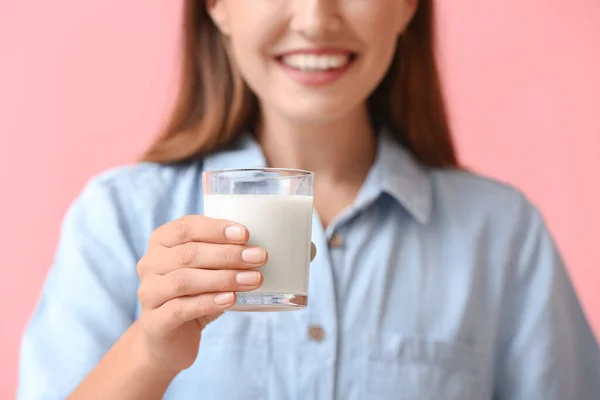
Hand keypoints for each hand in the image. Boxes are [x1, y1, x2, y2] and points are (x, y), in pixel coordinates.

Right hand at [135, 215, 315, 372]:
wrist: (169, 338)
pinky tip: (231, 300)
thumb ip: (245, 254)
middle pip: (189, 253)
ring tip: (254, 279)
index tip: (247, 233)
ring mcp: (148, 292)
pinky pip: (181, 308)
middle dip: (229, 254)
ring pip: (186, 280)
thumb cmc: (199, 293)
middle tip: (261, 257)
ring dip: (224, 277)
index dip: (216, 228)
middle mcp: (150, 263)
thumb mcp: (216, 269)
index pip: (186, 226)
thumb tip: (310, 249)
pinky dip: (209, 302)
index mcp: (163, 240)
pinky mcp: (155, 322)